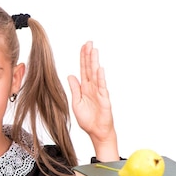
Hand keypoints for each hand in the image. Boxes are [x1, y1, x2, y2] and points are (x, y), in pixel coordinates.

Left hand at [68, 41, 118, 160]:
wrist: (97, 132)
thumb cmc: (88, 120)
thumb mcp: (76, 103)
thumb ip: (74, 89)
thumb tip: (70, 76)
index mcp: (85, 88)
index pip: (83, 70)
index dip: (83, 58)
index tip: (83, 47)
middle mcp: (92, 88)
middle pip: (90, 68)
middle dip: (89, 55)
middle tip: (89, 43)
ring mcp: (99, 92)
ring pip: (96, 74)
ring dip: (94, 62)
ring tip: (94, 50)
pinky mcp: (104, 99)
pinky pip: (102, 87)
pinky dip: (100, 78)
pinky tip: (99, 69)